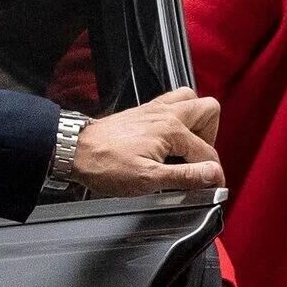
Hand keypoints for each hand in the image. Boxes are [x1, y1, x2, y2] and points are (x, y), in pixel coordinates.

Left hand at [71, 87, 225, 196]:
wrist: (74, 151)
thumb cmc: (104, 165)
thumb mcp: (148, 179)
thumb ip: (185, 176)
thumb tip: (213, 175)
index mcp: (171, 129)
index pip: (207, 151)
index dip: (213, 173)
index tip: (212, 186)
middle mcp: (165, 113)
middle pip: (208, 110)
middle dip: (210, 138)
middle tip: (200, 160)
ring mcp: (153, 109)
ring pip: (191, 100)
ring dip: (197, 121)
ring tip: (189, 147)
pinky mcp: (142, 112)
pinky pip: (172, 103)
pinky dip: (179, 118)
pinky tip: (170, 140)